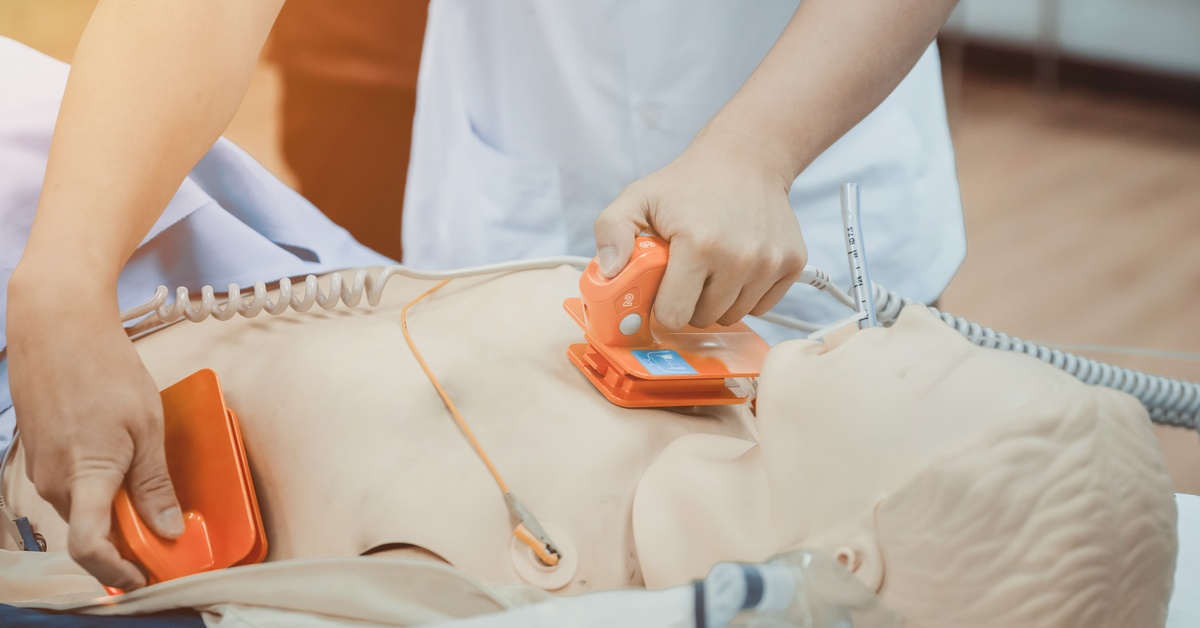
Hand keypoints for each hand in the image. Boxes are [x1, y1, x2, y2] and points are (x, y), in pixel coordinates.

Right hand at [6, 270, 181, 589]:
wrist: (56, 327)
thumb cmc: (104, 369)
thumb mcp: (146, 427)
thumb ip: (154, 483)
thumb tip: (167, 528)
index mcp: (84, 477)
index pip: (90, 546)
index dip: (118, 571)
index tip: (146, 575)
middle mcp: (54, 481)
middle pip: (90, 533)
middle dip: (127, 544)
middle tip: (167, 538)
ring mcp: (42, 469)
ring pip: (82, 509)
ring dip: (116, 513)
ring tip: (152, 500)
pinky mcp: (41, 454)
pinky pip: (73, 487)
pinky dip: (99, 491)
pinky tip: (125, 470)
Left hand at [593, 128, 806, 328]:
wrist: (747, 156)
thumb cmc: (688, 183)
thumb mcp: (638, 198)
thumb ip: (612, 232)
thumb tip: (608, 273)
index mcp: (698, 244)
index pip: (674, 314)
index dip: (663, 305)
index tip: (662, 288)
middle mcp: (739, 257)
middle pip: (704, 319)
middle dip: (690, 302)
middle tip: (686, 271)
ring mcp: (770, 262)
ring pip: (734, 315)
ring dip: (718, 300)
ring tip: (711, 266)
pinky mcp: (792, 263)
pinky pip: (762, 306)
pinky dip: (747, 294)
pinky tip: (737, 264)